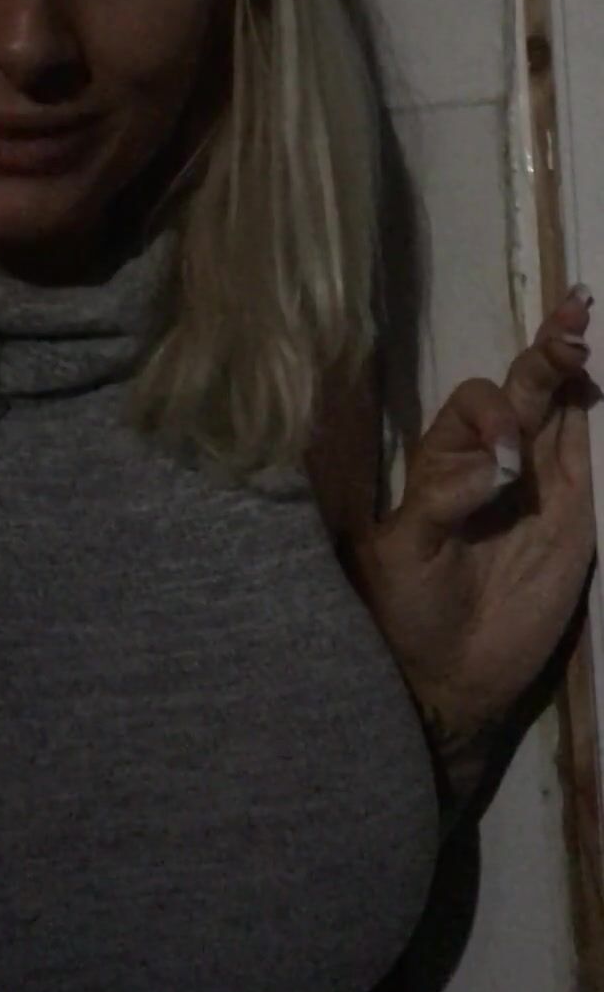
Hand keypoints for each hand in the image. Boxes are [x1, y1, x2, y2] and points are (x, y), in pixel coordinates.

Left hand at [348, 287, 599, 736]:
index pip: (475, 404)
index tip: (505, 458)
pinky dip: (590, 415)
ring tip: (580, 322)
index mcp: (445, 462)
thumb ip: (444, 498)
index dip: (492, 412)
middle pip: (522, 390)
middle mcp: (494, 463)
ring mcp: (541, 486)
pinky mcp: (576, 517)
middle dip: (543, 350)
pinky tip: (593, 380)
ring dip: (568, 365)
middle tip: (571, 315)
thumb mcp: (405, 550)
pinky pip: (587, 455)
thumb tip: (502, 462)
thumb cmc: (411, 609)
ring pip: (558, 409)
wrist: (451, 676)